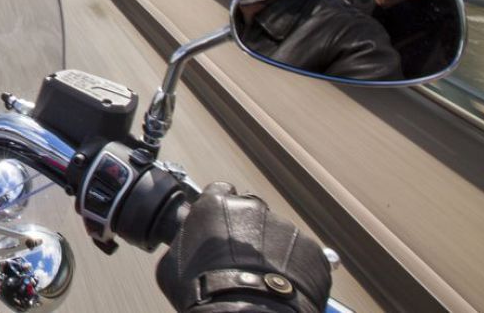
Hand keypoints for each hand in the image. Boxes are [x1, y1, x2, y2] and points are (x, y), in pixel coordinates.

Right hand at [157, 183, 330, 312]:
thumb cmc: (203, 290)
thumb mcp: (173, 264)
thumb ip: (184, 243)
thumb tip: (185, 247)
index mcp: (215, 204)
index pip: (219, 191)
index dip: (220, 208)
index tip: (220, 223)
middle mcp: (252, 208)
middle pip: (251, 211)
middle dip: (248, 227)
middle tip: (241, 256)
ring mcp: (284, 228)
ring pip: (279, 233)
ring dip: (272, 249)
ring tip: (263, 277)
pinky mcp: (310, 250)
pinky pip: (303, 256)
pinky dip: (296, 268)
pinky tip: (283, 286)